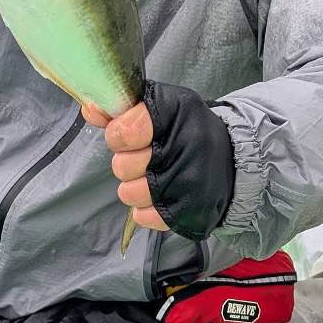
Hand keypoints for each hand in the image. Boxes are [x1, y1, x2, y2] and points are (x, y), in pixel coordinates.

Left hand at [83, 82, 236, 240]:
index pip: (126, 130)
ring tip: (154, 176)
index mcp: (176, 112)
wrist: (232, 160)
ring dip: (136, 186)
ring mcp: (188, 183)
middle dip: (127, 161)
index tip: (127, 134)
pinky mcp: (188, 213)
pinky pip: (143, 217)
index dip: (118, 134)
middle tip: (145, 156)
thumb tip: (91, 110)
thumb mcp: (161, 105)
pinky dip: (148, 208)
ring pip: (129, 193)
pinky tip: (163, 195)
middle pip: (122, 166)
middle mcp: (185, 148)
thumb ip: (124, 108)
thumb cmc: (188, 129)